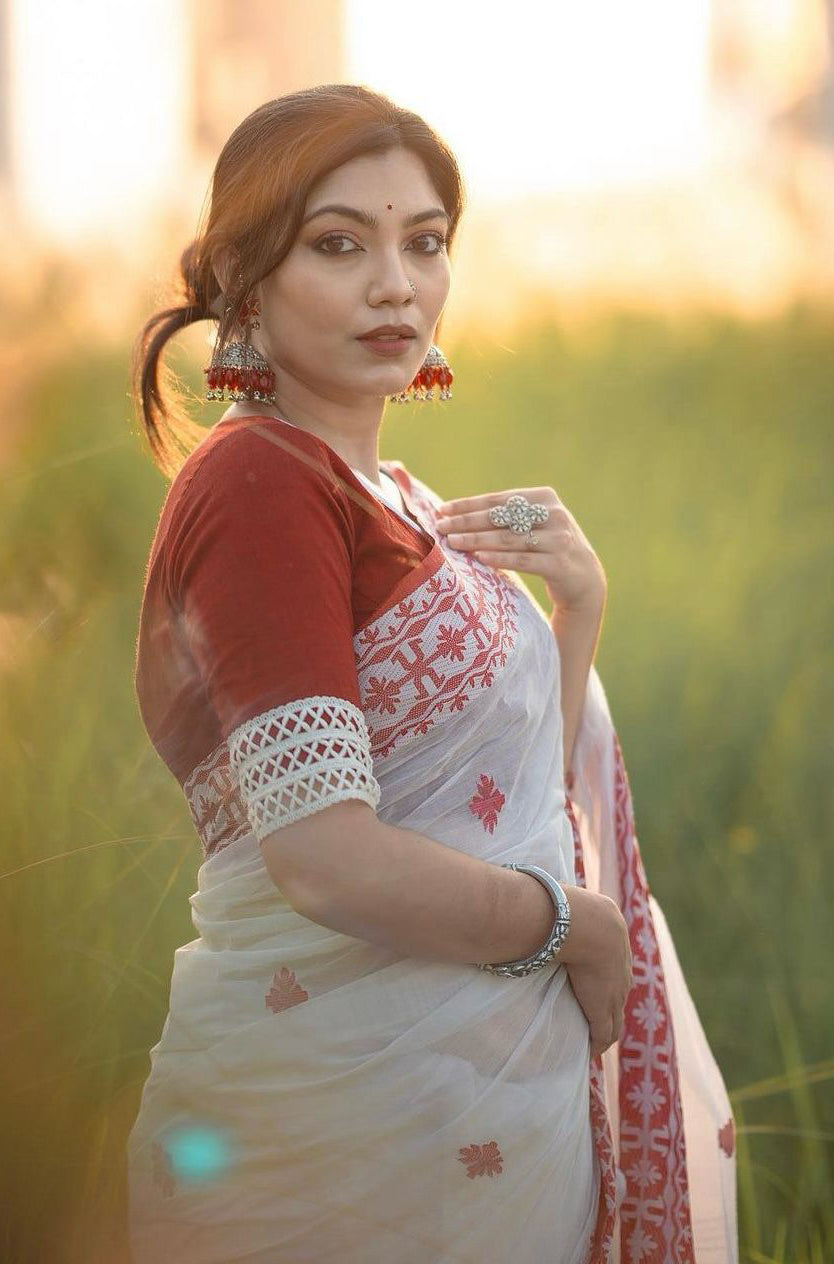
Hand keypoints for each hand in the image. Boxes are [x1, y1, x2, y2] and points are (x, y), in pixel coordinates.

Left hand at [435, 486, 605, 612]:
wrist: (584, 578)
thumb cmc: (547, 548)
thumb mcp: (534, 524)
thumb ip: (507, 516)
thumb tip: (456, 514)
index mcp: (545, 497)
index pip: (498, 500)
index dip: (468, 505)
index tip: (442, 510)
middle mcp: (554, 515)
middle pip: (501, 518)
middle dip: (467, 522)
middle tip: (441, 527)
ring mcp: (559, 540)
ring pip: (509, 539)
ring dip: (477, 540)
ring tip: (452, 543)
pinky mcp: (560, 564)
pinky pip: (523, 560)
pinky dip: (500, 559)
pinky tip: (479, 558)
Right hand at [557, 885, 632, 1059]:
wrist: (585, 925)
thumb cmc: (570, 909)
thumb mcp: (570, 902)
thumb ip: (557, 903)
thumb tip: (532, 893)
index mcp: (616, 940)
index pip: (615, 965)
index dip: (605, 977)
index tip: (592, 984)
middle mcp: (621, 969)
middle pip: (619, 993)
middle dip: (608, 1005)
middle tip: (594, 1016)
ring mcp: (614, 991)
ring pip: (614, 1016)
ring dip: (604, 1028)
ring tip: (592, 1039)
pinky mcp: (602, 1009)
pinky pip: (604, 1033)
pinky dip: (598, 1043)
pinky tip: (589, 1051)